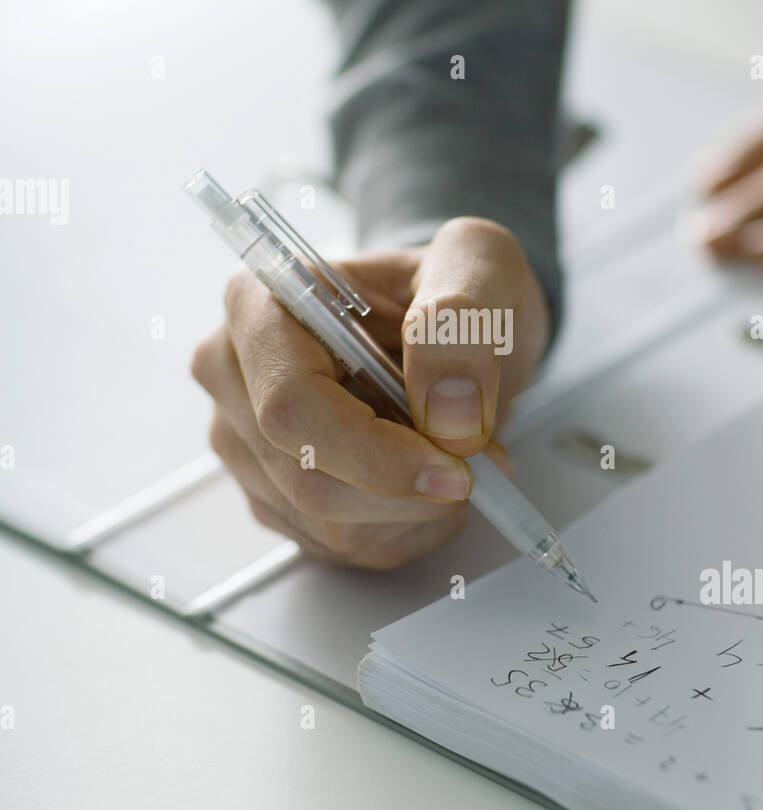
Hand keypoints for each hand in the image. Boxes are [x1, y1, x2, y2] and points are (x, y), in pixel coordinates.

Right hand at [191, 217, 549, 569]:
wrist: (454, 331)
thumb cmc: (453, 290)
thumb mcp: (481, 265)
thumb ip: (462, 322)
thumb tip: (449, 411)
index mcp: (262, 303)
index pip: (291, 404)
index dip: (373, 453)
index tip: (455, 468)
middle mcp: (234, 372)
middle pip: (304, 475)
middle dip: (407, 489)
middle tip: (481, 465)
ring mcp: (244, 438)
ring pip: (324, 521)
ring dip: (412, 511)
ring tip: (460, 462)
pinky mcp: (270, 490)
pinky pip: (337, 544)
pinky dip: (403, 528)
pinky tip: (429, 485)